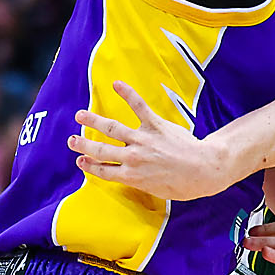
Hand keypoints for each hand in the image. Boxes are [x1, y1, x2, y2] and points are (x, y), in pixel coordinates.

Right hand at [70, 81, 232, 199]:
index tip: (79, 160)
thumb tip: (129, 176)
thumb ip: (139, 181)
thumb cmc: (183, 184)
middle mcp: (132, 158)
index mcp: (131, 177)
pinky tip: (116, 83)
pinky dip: (127, 94)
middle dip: (83, 144)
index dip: (89, 166)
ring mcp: (142, 140)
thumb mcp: (156, 190)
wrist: (204, 170)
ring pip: (111, 128)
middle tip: (71, 140)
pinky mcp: (155, 125)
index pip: (103, 171)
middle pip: (100, 150)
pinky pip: (139, 107)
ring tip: (80, 114)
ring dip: (93, 120)